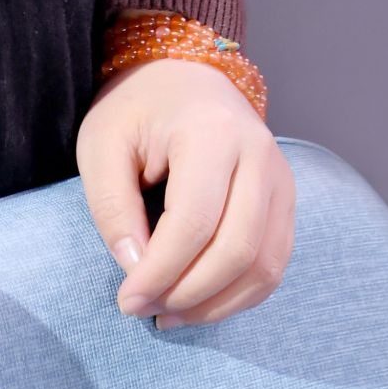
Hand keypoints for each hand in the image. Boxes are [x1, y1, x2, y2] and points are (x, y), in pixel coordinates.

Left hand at [76, 54, 293, 326]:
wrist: (182, 74)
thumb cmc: (136, 109)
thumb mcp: (102, 145)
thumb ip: (112, 208)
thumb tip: (137, 271)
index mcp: (211, 131)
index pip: (193, 222)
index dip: (160, 272)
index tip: (127, 300)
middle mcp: (258, 154)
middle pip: (236, 250)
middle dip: (188, 293)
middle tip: (146, 310)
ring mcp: (280, 178)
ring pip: (263, 266)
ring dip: (216, 304)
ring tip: (169, 314)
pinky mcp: (285, 200)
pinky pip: (273, 264)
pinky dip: (239, 295)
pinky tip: (199, 302)